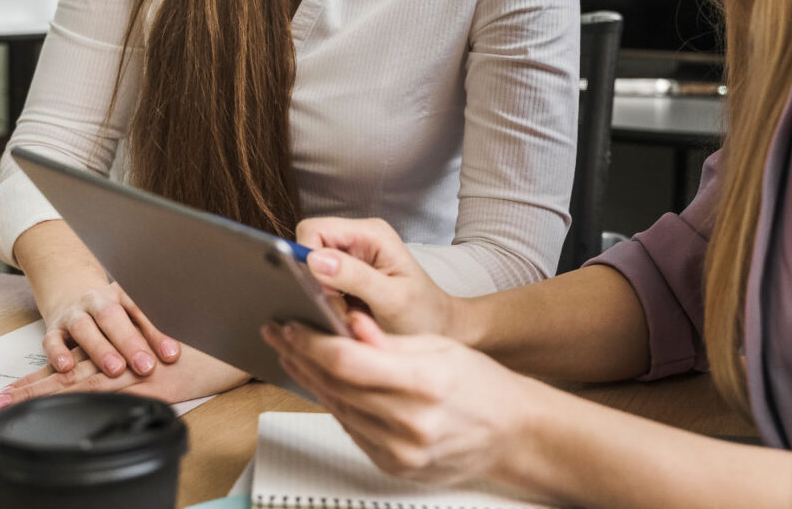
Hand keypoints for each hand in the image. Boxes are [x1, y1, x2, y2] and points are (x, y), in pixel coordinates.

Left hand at [0, 342, 249, 411]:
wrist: (241, 347)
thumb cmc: (213, 350)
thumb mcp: (174, 350)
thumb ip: (146, 356)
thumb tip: (129, 367)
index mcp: (128, 351)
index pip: (81, 362)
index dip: (48, 373)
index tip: (16, 388)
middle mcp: (127, 358)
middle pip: (71, 372)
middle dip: (32, 387)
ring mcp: (137, 370)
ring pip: (80, 380)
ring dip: (41, 393)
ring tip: (6, 404)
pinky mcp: (152, 382)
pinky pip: (108, 389)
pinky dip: (79, 395)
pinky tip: (57, 402)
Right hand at [38, 279, 180, 379]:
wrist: (70, 291)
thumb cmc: (108, 311)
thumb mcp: (130, 315)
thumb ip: (150, 334)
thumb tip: (174, 356)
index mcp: (121, 295)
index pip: (141, 313)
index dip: (157, 334)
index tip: (171, 355)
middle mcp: (96, 301)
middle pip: (112, 318)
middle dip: (130, 343)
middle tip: (146, 366)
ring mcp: (73, 314)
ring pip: (84, 328)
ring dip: (100, 349)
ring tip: (115, 369)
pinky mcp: (53, 330)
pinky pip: (51, 340)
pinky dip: (57, 353)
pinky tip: (67, 366)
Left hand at [263, 313, 535, 486]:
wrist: (512, 433)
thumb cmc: (481, 384)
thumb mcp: (438, 346)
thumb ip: (388, 340)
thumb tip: (349, 326)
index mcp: (424, 383)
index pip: (348, 362)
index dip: (311, 342)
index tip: (291, 325)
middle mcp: (409, 424)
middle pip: (335, 386)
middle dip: (300, 355)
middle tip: (279, 333)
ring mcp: (399, 452)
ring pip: (336, 409)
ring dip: (309, 379)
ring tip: (292, 353)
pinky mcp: (393, 467)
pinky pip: (351, 430)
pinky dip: (333, 402)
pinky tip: (321, 382)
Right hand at [297, 217, 456, 335]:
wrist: (442, 329)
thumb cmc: (424, 315)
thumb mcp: (393, 299)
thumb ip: (356, 278)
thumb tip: (315, 260)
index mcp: (371, 233)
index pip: (314, 229)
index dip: (307, 259)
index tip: (324, 292)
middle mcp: (359, 238)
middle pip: (309, 246)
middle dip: (313, 280)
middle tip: (338, 309)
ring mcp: (352, 255)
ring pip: (311, 267)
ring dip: (320, 294)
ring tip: (347, 315)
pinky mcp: (348, 275)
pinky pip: (320, 282)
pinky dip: (325, 302)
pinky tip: (346, 316)